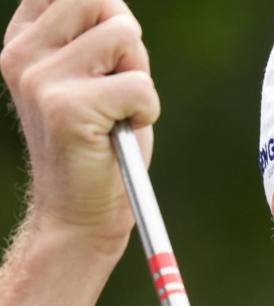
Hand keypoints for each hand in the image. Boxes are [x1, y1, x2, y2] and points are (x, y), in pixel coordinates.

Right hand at [2, 0, 158, 250]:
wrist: (81, 212)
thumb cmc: (100, 145)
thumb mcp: (93, 75)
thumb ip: (98, 34)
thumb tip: (116, 4)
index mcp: (24, 41)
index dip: (107, 15)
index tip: (107, 58)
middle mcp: (23, 54)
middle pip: (102, 0)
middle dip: (128, 42)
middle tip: (118, 88)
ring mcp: (41, 79)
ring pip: (125, 35)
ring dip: (139, 76)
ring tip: (118, 111)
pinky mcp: (67, 108)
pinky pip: (141, 84)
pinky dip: (147, 110)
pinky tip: (123, 132)